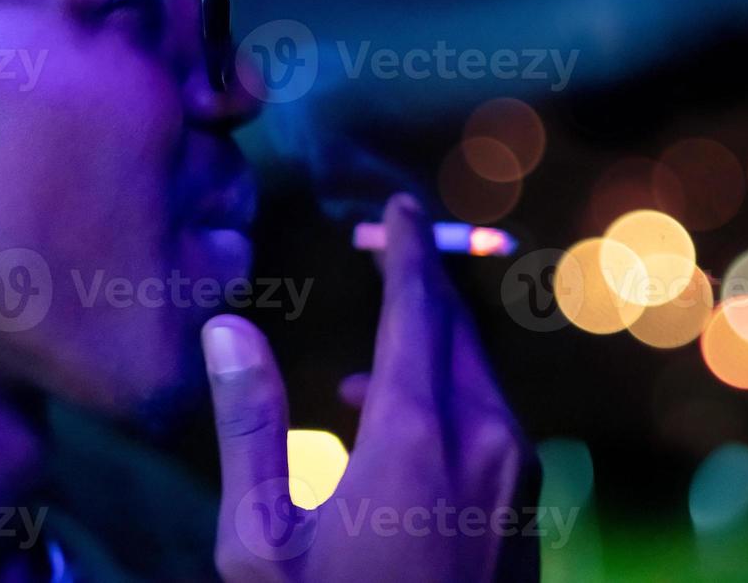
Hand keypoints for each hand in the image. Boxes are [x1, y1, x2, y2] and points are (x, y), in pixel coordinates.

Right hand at [202, 194, 539, 582]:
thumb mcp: (262, 542)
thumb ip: (249, 425)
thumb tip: (226, 328)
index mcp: (417, 438)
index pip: (415, 312)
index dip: (405, 250)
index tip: (398, 205)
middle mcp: (483, 446)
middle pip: (454, 335)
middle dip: (418, 284)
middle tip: (382, 248)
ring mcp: (514, 487)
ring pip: (477, 379)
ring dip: (429, 344)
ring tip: (372, 343)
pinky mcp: (522, 520)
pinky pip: (489, 423)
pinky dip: (445, 396)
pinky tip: (390, 419)